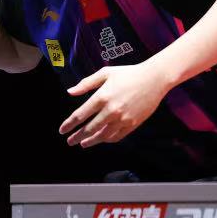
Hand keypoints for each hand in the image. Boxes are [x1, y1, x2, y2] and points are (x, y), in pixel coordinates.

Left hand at [58, 62, 172, 146]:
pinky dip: (107, 139)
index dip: (69, 124)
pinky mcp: (133, 123)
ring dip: (91, 141)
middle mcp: (111, 110)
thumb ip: (86, 84)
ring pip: (103, 135)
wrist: (154, 79)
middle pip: (89, 128)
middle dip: (77, 136)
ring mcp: (123, 118)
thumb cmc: (128, 73)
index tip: (62, 130)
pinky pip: (117, 136)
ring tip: (83, 143)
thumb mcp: (104, 74)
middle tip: (69, 141)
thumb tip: (70, 92)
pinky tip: (102, 139)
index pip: (80, 115)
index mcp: (102, 97)